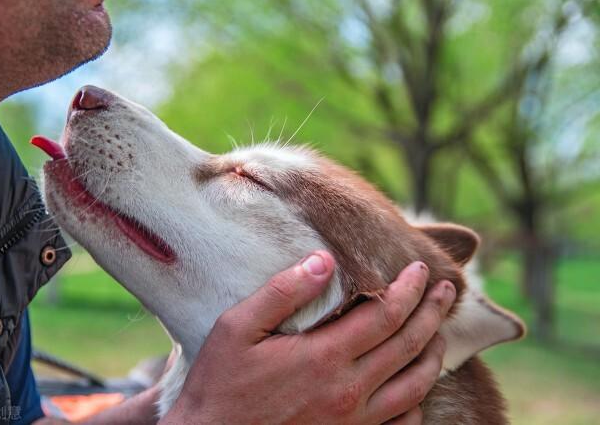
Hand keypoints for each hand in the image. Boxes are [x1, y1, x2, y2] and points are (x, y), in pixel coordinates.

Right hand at [160, 251, 454, 423]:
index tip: (420, 269)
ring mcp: (354, 421)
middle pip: (408, 344)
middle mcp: (349, 390)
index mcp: (324, 356)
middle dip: (432, 312)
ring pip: (415, 385)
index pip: (385, 314)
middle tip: (448, 290)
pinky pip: (402, 424)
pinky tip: (418, 386)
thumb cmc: (220, 385)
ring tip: (441, 331)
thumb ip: (282, 292)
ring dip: (434, 353)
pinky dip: (418, 401)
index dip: (408, 289)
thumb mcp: (237, 328)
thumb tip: (323, 261)